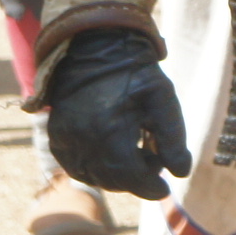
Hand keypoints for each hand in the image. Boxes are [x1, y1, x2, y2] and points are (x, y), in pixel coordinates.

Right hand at [42, 27, 191, 198]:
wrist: (95, 46)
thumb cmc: (134, 72)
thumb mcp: (162, 97)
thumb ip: (173, 137)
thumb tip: (180, 173)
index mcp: (110, 129)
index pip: (131, 177)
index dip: (150, 188)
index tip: (163, 188)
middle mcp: (83, 138)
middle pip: (111, 180)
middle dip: (135, 179)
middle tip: (152, 161)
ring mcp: (64, 137)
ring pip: (91, 176)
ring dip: (114, 175)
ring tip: (133, 152)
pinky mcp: (55, 135)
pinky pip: (73, 166)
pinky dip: (93, 168)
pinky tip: (110, 154)